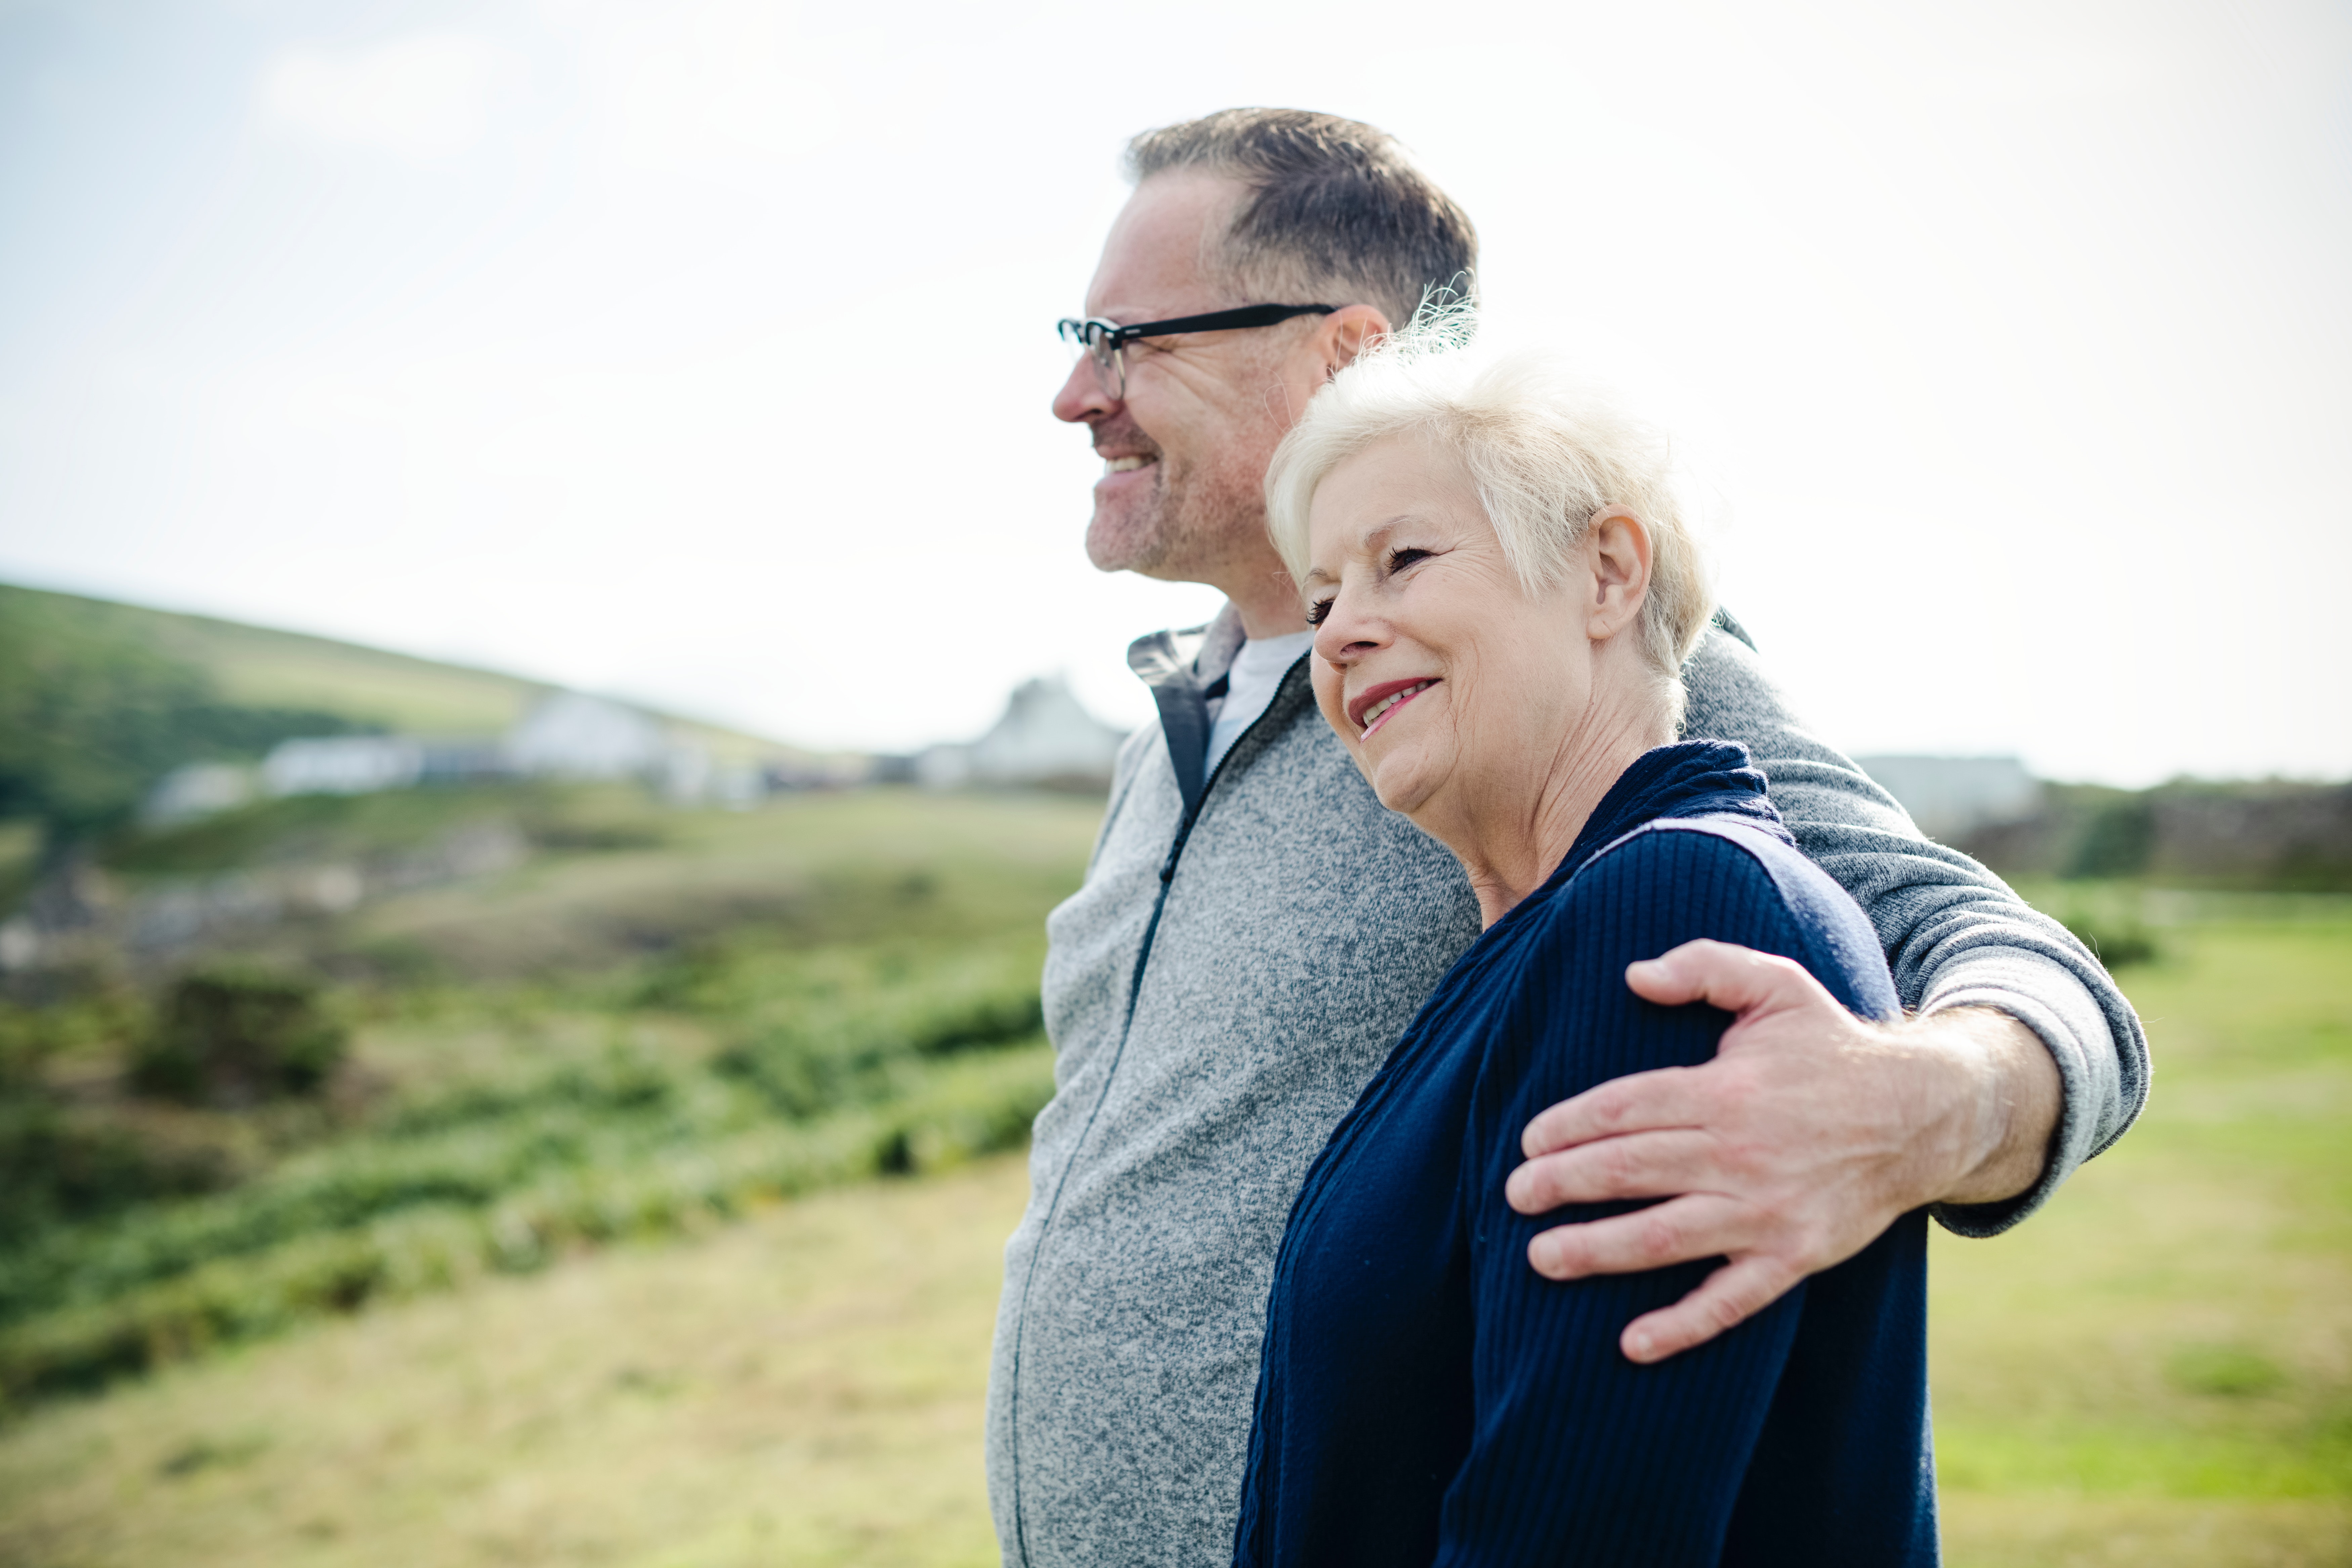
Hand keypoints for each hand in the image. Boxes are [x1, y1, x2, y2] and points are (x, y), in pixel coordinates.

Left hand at [1503, 939, 2059, 1363]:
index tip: (1528, 1141)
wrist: (1922, 1113)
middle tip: (1513, 1196)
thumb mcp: (1776, 984)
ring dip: (1596, 1251)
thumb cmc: (1831, 1047)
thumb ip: (1705, 965)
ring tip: (1539, 1258)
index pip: (1624, 1108)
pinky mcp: (1794, 1256)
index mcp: (1725, 1090)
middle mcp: (1739, 1154)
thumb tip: (1633, 974)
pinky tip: (1632, 1344)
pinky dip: (1681, 1326)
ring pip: (1663, 1237)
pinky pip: (1730, 1300)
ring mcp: (1766, 1212)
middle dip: (1561, 1185)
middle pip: (1629, 1170)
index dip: (1569, 1125)